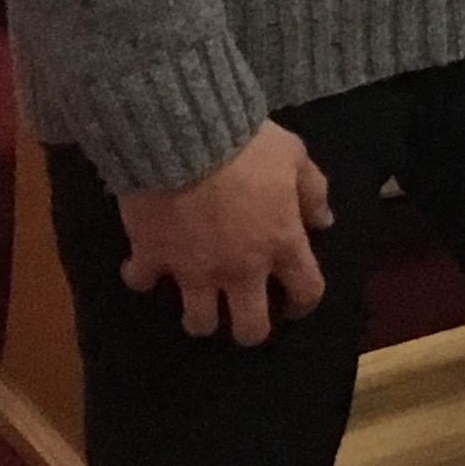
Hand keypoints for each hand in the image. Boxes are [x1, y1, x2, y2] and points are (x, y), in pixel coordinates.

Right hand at [116, 122, 331, 347]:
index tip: (294, 302)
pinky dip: (141, 276)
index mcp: (281, 243)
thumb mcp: (294, 156)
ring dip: (199, 315)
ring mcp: (194, 270)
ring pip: (198, 323)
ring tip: (199, 300)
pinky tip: (145, 265)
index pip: (307, 291)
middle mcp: (241, 268)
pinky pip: (140, 282)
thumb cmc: (247, 145)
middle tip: (243, 312)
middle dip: (249, 329)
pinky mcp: (152, 258)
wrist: (184, 137)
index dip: (303, 303)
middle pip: (250, 329)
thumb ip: (313, 191)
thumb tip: (323, 221)